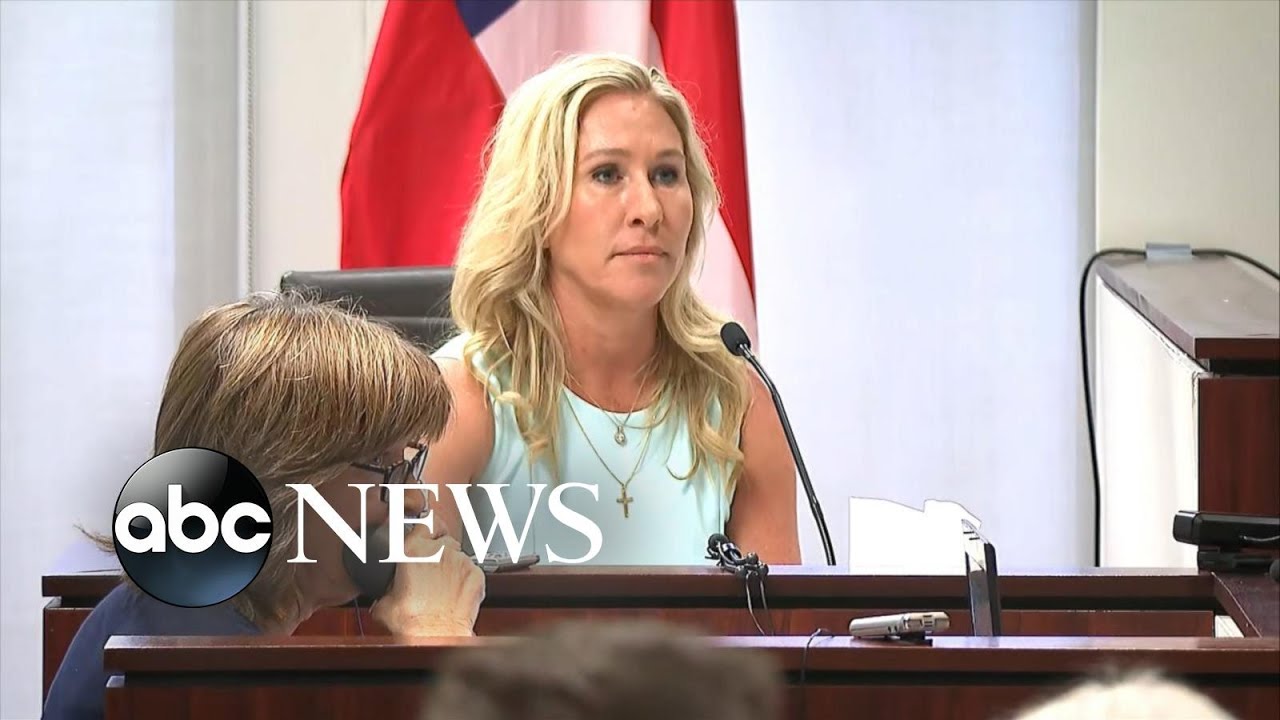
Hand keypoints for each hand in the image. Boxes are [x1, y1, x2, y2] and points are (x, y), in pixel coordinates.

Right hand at [371, 524, 485, 636]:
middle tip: (432, 570)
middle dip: (439, 551)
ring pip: (458, 555)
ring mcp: (461, 560)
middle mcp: (439, 550)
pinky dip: (465, 579)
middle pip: (444, 538)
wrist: (437, 637)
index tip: (426, 532)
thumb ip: (386, 587)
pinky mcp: (477, 574)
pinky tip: (455, 594)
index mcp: (413, 550)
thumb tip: (384, 592)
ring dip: (452, 566)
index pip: (424, 521)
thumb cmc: (412, 622)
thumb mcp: (383, 603)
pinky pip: (471, 570)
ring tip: (442, 587)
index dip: (427, 527)